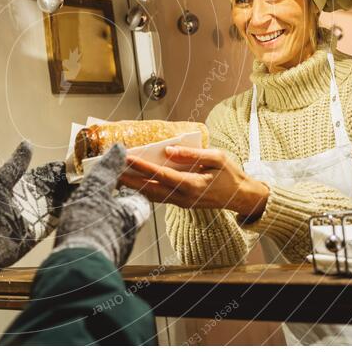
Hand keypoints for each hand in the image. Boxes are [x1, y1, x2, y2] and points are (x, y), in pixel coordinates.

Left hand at [118, 145, 268, 218]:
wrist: (241, 197)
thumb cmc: (230, 175)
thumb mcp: (217, 158)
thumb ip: (193, 154)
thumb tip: (169, 149)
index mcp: (192, 185)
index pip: (161, 175)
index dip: (143, 167)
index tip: (127, 158)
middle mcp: (183, 197)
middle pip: (150, 188)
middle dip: (129, 179)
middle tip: (110, 170)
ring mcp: (180, 202)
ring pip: (151, 195)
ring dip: (133, 185)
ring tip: (116, 175)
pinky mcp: (179, 203)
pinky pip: (157, 196)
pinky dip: (143, 189)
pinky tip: (132, 182)